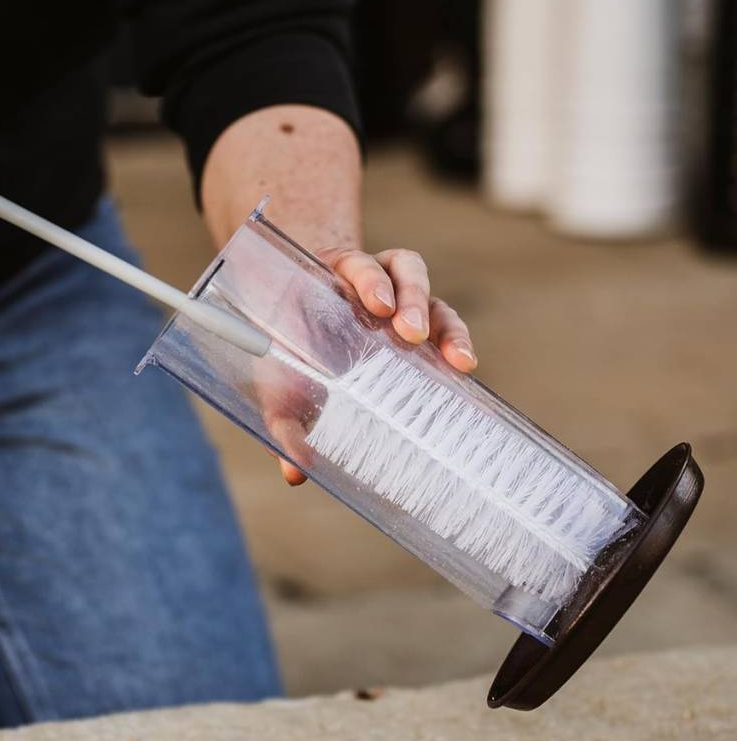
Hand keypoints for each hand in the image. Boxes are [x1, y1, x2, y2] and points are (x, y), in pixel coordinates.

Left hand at [274, 246, 476, 485]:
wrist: (299, 329)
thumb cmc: (288, 356)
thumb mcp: (280, 386)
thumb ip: (284, 422)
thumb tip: (295, 474)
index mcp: (331, 281)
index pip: (357, 266)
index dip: (370, 280)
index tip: (379, 306)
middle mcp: (371, 280)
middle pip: (402, 271)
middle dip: (413, 299)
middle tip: (412, 334)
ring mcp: (399, 296)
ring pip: (433, 297)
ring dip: (444, 323)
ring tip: (455, 360)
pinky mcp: (419, 315)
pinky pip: (444, 318)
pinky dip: (455, 337)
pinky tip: (461, 368)